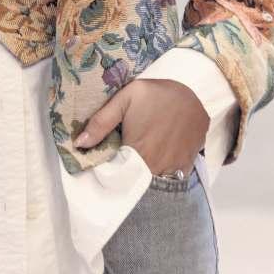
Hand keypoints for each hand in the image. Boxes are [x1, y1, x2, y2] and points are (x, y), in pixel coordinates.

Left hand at [74, 78, 208, 176]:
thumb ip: (101, 122)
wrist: (194, 92)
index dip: (111, 171)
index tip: (107, 163)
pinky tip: (159, 158)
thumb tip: (79, 143)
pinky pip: (172, 178)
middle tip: (124, 158)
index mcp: (138, 151)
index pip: (117, 175)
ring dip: (146, 174)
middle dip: (127, 173)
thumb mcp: (126, 98)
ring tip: (141, 157)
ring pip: (154, 181)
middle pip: (135, 180)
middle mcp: (156, 165)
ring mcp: (174, 168)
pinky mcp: (187, 165)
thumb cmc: (156, 94)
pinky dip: (164, 173)